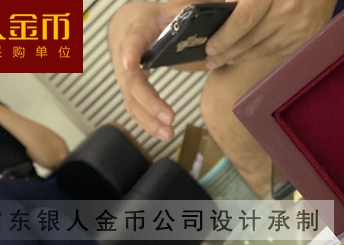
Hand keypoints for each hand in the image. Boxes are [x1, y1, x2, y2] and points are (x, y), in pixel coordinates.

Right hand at [108, 1, 186, 140]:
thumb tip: (220, 10)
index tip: (131, 64)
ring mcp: (123, 75)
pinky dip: (147, 123)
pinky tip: (162, 133)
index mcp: (136, 30)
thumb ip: (189, 12)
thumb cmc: (151, 18)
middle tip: (169, 117)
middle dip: (149, 102)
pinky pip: (133, 108)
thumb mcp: (169, 9)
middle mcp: (124, 54)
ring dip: (148, 120)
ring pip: (130, 100)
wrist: (126, 24)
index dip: (130, 52)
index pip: (131, 41)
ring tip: (168, 134)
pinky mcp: (127, 89)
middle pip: (131, 81)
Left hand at [205, 0, 336, 68]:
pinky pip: (279, 51)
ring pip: (264, 49)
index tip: (210, 47)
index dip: (224, 37)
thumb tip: (225, 10)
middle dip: (228, 52)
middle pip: (251, 39)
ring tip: (227, 59)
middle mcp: (289, 12)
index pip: (243, 20)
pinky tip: (249, 54)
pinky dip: (261, 53)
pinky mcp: (308, 37)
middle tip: (211, 60)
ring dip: (242, 56)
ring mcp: (301, 28)